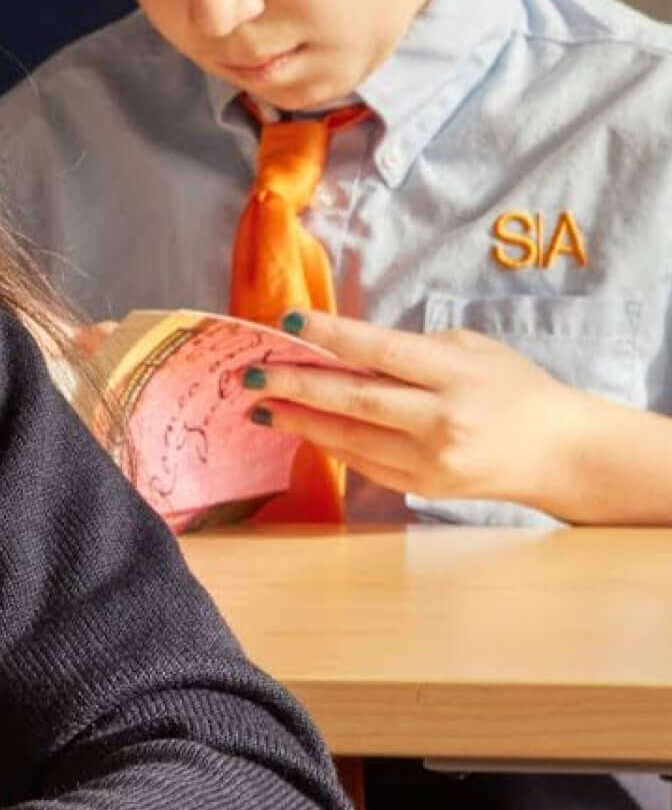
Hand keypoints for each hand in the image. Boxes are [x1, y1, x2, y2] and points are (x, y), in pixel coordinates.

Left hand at [248, 309, 611, 516]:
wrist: (559, 453)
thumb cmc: (514, 389)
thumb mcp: (474, 350)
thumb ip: (414, 349)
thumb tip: (346, 349)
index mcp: (456, 375)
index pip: (382, 351)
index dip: (331, 336)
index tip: (288, 322)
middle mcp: (442, 420)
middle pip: (354, 399)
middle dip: (295, 384)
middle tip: (250, 373)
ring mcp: (432, 459)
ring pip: (350, 437)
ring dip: (299, 419)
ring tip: (259, 403)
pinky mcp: (424, 486)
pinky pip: (363, 462)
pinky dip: (328, 443)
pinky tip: (300, 426)